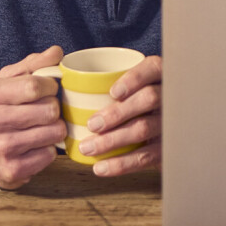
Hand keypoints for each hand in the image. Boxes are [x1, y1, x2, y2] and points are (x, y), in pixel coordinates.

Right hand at [0, 46, 66, 189]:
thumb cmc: (2, 108)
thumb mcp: (11, 81)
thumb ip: (35, 64)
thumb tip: (57, 52)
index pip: (35, 86)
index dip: (51, 87)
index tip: (49, 90)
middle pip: (49, 110)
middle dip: (54, 109)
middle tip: (46, 112)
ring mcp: (0, 148)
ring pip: (54, 132)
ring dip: (55, 130)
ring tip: (43, 128)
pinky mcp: (11, 170)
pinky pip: (50, 155)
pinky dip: (49, 150)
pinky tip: (37, 147)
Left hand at [77, 54, 161, 176]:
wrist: (164, 130)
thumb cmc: (129, 98)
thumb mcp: (125, 78)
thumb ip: (102, 72)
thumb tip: (56, 59)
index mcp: (160, 74)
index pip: (152, 69)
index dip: (134, 79)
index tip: (113, 92)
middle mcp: (169, 96)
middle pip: (148, 99)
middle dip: (118, 113)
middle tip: (92, 124)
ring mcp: (170, 122)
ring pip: (144, 129)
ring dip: (113, 140)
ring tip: (88, 147)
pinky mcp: (166, 148)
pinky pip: (146, 157)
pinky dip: (122, 164)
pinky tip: (101, 167)